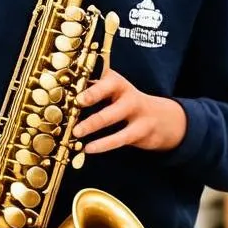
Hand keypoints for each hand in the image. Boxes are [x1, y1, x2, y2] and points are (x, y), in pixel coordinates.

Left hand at [72, 69, 186, 153]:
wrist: (163, 119)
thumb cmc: (127, 102)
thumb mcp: (114, 92)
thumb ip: (94, 90)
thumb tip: (65, 93)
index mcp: (117, 82)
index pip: (105, 78)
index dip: (92, 85)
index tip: (78, 93)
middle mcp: (128, 94)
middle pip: (109, 92)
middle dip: (91, 98)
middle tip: (75, 104)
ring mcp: (137, 112)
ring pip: (112, 117)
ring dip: (93, 125)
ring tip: (76, 133)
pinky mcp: (141, 131)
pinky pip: (120, 138)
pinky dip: (103, 144)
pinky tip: (89, 149)